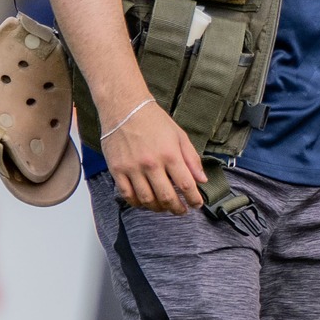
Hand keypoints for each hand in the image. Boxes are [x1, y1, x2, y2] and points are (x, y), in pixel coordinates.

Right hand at [101, 98, 205, 213]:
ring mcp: (132, 168)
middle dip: (177, 208)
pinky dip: (137, 203)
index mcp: (170, 154)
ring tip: (165, 208)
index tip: (197, 204)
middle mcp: (151, 164)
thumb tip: (202, 180)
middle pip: (166, 196)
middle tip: (182, 210)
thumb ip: (192, 159)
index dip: (194, 199)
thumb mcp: (179, 136)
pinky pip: (127, 194)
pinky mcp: (116, 170)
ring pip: (146, 199)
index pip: (186, 185)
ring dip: (158, 208)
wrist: (124, 108)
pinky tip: (145, 203)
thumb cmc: (153, 120)